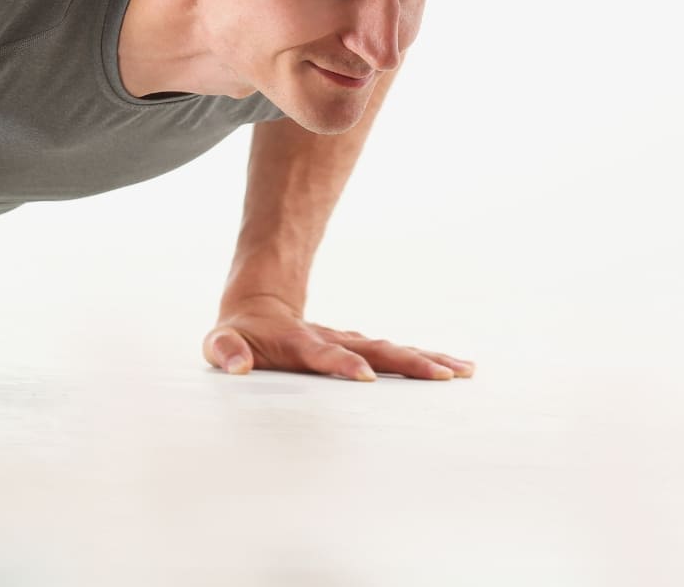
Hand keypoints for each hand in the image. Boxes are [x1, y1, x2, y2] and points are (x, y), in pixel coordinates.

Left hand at [203, 295, 475, 381]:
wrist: (260, 306)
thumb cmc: (240, 335)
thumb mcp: (221, 341)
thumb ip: (225, 351)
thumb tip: (236, 366)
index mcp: (299, 342)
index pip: (323, 353)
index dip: (342, 363)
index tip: (365, 376)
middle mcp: (332, 340)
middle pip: (373, 350)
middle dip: (406, 363)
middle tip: (441, 376)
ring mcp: (350, 343)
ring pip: (391, 351)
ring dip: (425, 361)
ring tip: (461, 371)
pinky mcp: (361, 349)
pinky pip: (396, 355)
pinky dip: (426, 361)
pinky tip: (456, 369)